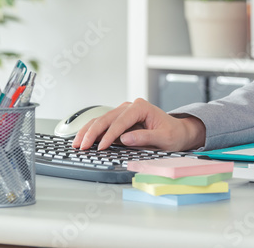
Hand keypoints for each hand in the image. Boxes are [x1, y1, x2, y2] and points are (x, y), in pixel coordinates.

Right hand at [71, 98, 206, 151]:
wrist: (177, 131)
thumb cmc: (173, 134)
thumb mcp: (164, 138)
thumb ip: (145, 137)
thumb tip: (125, 139)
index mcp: (141, 107)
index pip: (121, 121)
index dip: (109, 135)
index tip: (101, 147)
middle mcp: (130, 106)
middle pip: (106, 118)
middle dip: (92, 133)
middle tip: (82, 147)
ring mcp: (123, 112)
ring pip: (101, 120)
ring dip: (88, 131)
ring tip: (77, 144)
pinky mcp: (119, 119)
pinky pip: (103, 124)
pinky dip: (91, 132)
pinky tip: (83, 139)